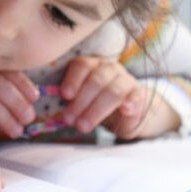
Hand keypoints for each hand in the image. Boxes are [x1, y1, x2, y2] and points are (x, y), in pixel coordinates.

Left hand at [60, 56, 177, 139]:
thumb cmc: (96, 103)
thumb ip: (70, 99)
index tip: (64, 95)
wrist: (126, 112)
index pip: (82, 65)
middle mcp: (110, 68)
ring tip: (83, 126)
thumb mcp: (81, 99)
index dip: (73, 79)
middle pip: (96, 80)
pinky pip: (136, 97)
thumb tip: (51, 107)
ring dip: (96, 110)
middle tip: (69, 119)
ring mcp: (126, 80)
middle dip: (81, 102)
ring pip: (113, 91)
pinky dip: (130, 103)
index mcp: (92, 65)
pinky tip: (124, 110)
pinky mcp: (140, 95)